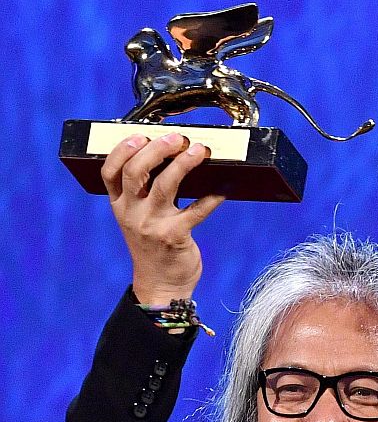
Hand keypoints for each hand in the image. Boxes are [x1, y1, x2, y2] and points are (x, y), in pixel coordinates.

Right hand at [101, 132, 224, 304]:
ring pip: (165, 185)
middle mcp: (132, 214)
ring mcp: (152, 226)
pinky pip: (196, 211)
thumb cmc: (154, 247)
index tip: (140, 135)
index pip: (110, 172)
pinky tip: (224, 187)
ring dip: (184, 163)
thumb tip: (172, 157)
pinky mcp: (175, 237)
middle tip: (178, 138)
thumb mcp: (138, 220)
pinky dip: (212, 197)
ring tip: (199, 150)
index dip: (122, 149)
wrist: (161, 286)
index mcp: (120, 206)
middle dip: (157, 149)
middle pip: (136, 171)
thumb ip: (144, 193)